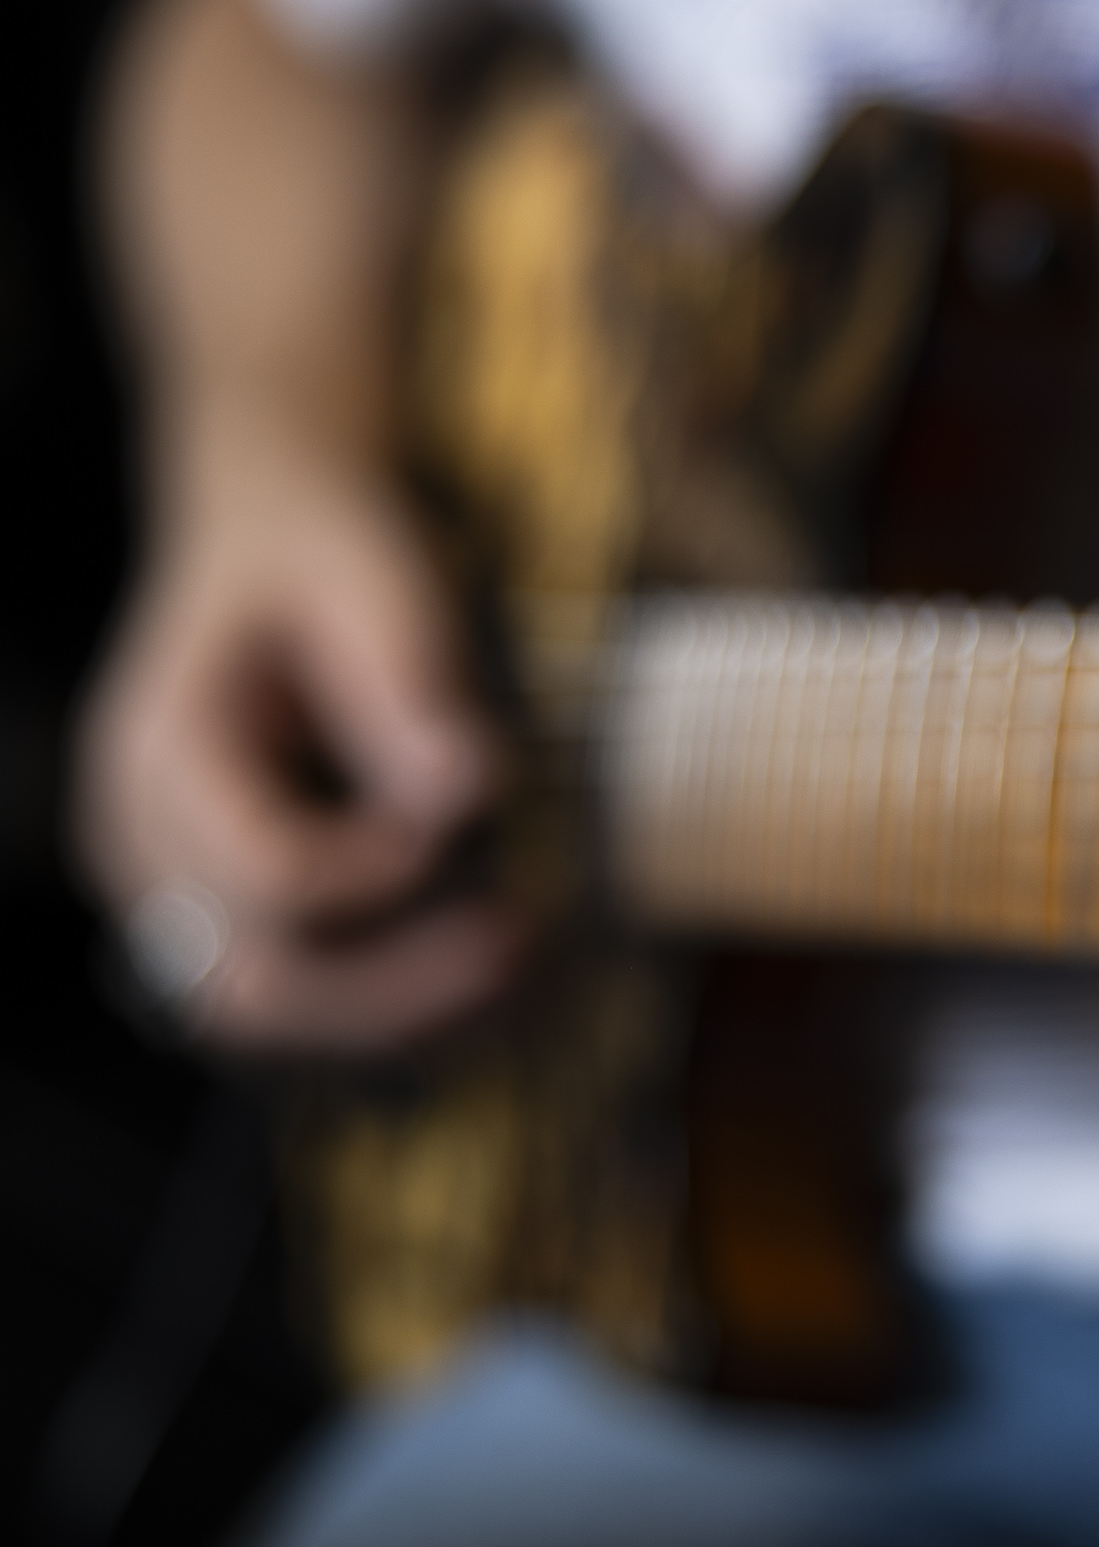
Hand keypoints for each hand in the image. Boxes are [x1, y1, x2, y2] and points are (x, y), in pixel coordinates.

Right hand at [77, 439, 515, 1051]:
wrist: (272, 534)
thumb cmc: (323, 551)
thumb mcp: (380, 583)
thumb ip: (410, 686)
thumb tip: (464, 791)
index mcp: (162, 746)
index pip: (266, 874)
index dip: (381, 874)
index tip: (465, 820)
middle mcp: (136, 833)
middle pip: (246, 980)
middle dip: (393, 984)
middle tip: (514, 937)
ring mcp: (160, 881)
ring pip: (254, 1011)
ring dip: (385, 1010)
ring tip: (501, 957)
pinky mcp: (207, 903)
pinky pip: (275, 990)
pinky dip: (367, 998)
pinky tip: (459, 961)